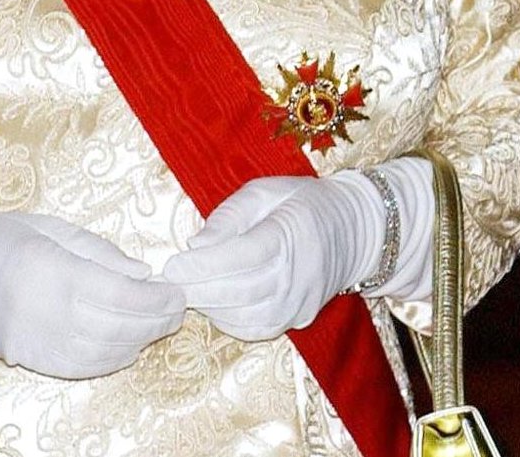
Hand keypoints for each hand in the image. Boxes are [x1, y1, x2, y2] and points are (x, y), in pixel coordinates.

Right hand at [0, 211, 185, 377]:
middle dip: (155, 321)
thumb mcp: (53, 228)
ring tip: (157, 323)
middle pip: (117, 328)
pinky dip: (111, 358)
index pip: (119, 295)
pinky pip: (82, 368)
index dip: (155, 299)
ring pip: (104, 354)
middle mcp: (43, 312)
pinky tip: (126, 342)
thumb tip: (145, 275)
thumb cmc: (1, 236)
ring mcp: (34, 343)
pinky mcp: (28, 361)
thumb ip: (101, 253)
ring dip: (138, 341)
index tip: (176, 291)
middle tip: (176, 308)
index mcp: (50, 269)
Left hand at [163, 163, 430, 340]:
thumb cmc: (300, 202)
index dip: (205, 265)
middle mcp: (298, 274)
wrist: (351, 229)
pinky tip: (213, 304)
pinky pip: (259, 329)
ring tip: (187, 290)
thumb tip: (195, 246)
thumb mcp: (264, 191)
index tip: (173, 265)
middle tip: (168, 282)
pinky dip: (230, 322)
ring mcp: (301, 302)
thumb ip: (229, 215)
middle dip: (198, 290)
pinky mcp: (299, 318)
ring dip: (210, 307)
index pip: (243, 256)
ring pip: (247, 317)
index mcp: (290, 233)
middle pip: (241, 291)